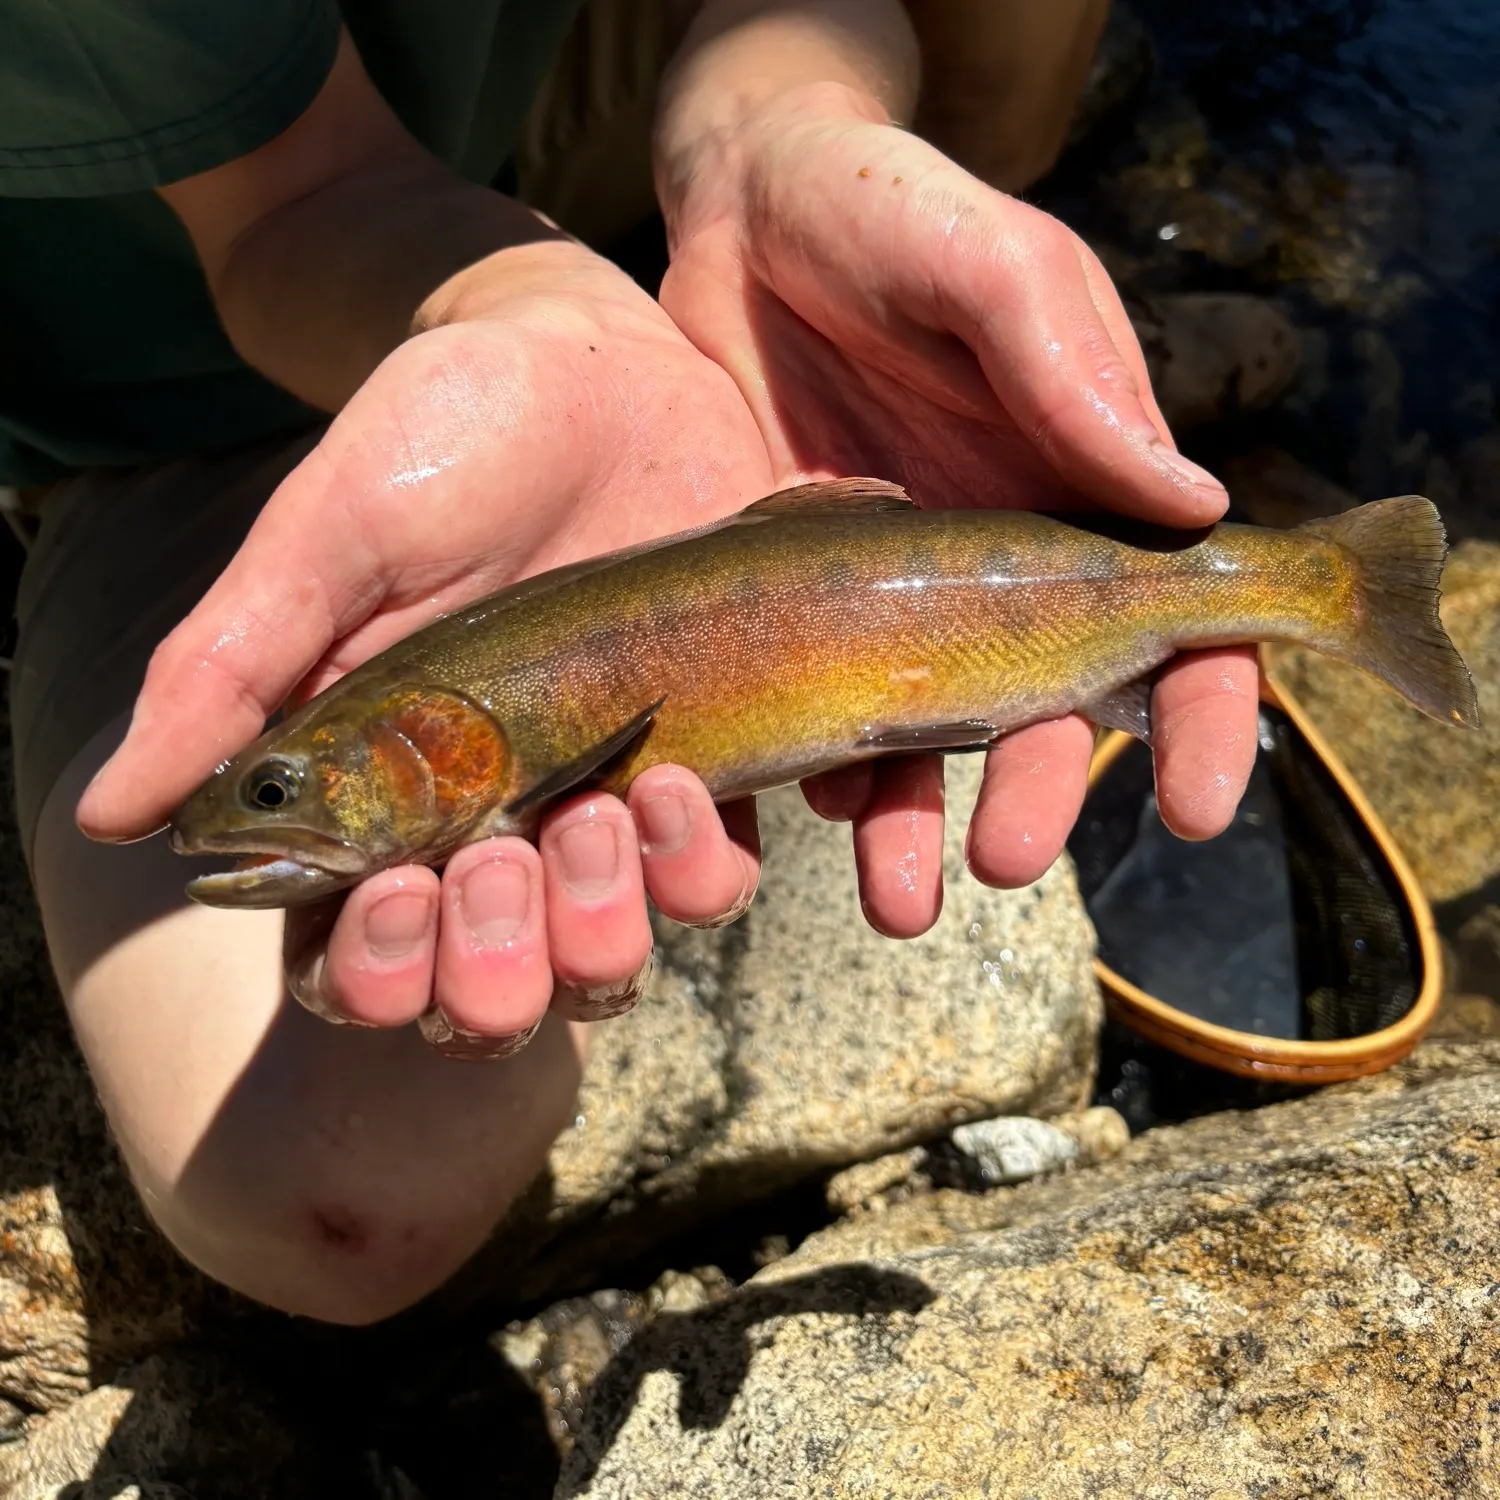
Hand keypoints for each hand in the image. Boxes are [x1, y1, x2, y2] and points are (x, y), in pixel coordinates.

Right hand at [78, 243, 769, 1053]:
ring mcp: (594, 805)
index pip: (356, 956)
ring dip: (596, 930)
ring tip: (592, 820)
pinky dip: (694, 871)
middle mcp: (483, 824)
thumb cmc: (439, 442)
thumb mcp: (328, 543)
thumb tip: (113, 815)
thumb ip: (231, 674)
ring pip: (600, 958)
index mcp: (373, 797)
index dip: (375, 972)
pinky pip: (705, 883)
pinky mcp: (693, 767)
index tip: (398, 891)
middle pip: (486, 989)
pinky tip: (672, 782)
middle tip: (500, 862)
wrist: (594, 367)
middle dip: (496, 966)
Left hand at [658, 84, 1259, 936]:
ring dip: (922, 828)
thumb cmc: (885, 209)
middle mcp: (999, 564)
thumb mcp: (987, 266)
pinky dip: (817, 775)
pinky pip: (816, 711)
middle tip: (1011, 858)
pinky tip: (802, 809)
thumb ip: (1072, 371)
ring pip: (932, 740)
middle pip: (1050, 710)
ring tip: (898, 900)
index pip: (1178, 623)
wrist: (738, 213)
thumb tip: (1195, 507)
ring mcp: (894, 598)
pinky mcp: (797, 607)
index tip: (1199, 801)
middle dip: (1042, 794)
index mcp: (1079, 492)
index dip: (1202, 716)